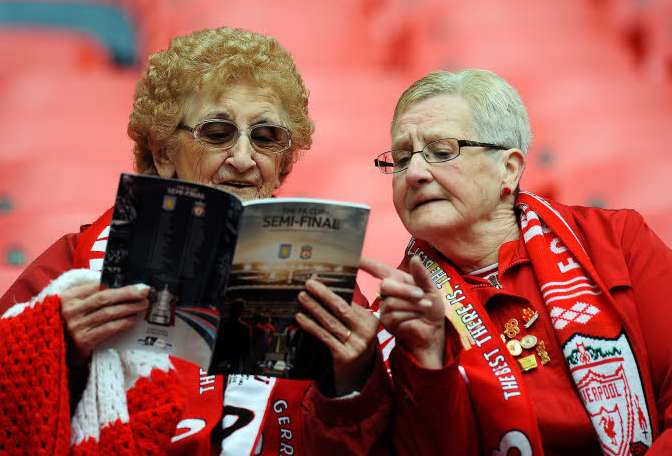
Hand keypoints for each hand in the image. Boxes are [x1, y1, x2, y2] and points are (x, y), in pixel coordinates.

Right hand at [60, 281, 150, 359]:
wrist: (56, 351)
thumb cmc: (71, 324)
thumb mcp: (75, 306)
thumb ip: (91, 295)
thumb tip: (121, 286)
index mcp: (68, 297)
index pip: (98, 286)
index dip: (119, 285)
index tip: (137, 284)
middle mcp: (70, 311)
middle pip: (105, 298)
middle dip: (128, 294)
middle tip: (145, 291)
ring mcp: (76, 326)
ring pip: (108, 313)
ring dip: (129, 308)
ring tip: (143, 305)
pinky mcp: (83, 341)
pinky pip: (108, 329)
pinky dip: (123, 323)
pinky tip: (133, 320)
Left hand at [296, 279, 378, 395]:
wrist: (358, 378)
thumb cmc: (355, 346)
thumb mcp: (359, 328)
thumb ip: (350, 310)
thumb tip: (330, 287)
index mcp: (372, 320)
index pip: (351, 300)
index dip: (334, 289)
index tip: (320, 279)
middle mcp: (367, 331)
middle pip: (342, 308)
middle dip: (324, 294)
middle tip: (309, 283)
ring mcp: (357, 345)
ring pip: (331, 322)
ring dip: (314, 307)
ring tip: (302, 297)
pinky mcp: (345, 356)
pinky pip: (324, 337)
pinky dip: (311, 325)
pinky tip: (301, 318)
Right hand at [359, 256, 445, 368]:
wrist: (433, 329)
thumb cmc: (431, 306)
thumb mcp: (431, 288)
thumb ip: (421, 274)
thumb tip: (415, 258)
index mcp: (397, 279)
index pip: (376, 268)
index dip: (363, 261)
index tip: (353, 255)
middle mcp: (388, 292)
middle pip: (385, 286)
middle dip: (404, 290)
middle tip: (420, 294)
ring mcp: (385, 307)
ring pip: (391, 302)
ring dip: (412, 305)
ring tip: (425, 307)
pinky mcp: (386, 322)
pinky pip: (394, 315)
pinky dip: (410, 314)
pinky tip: (417, 316)